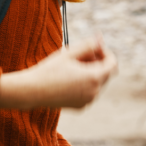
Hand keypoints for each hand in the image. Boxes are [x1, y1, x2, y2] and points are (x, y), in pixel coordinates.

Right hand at [0, 35, 116, 109]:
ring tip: (72, 66)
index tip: (93, 48)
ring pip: (97, 83)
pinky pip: (89, 92)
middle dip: (97, 62)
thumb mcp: (70, 53)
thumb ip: (89, 45)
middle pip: (105, 73)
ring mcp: (88, 101)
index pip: (112, 63)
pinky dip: (84, 83)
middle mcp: (94, 92)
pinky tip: (68, 78)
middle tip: (79, 55)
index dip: (105, 53)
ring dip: (90, 72)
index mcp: (94, 78)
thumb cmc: (50, 70)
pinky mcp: (80, 107)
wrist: (32, 91)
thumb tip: (100, 39)